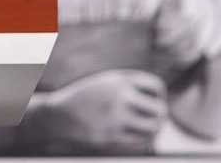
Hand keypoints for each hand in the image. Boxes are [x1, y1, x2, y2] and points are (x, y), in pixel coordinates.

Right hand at [35, 69, 167, 154]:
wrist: (59, 115)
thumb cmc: (87, 98)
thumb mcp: (107, 82)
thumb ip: (131, 86)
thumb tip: (161, 102)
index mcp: (119, 80)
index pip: (156, 86)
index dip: (159, 94)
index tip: (152, 100)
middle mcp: (119, 97)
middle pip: (159, 109)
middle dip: (161, 114)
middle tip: (157, 117)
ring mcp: (115, 117)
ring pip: (153, 127)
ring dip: (155, 128)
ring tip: (151, 128)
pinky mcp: (111, 136)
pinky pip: (139, 140)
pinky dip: (144, 139)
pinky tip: (138, 135)